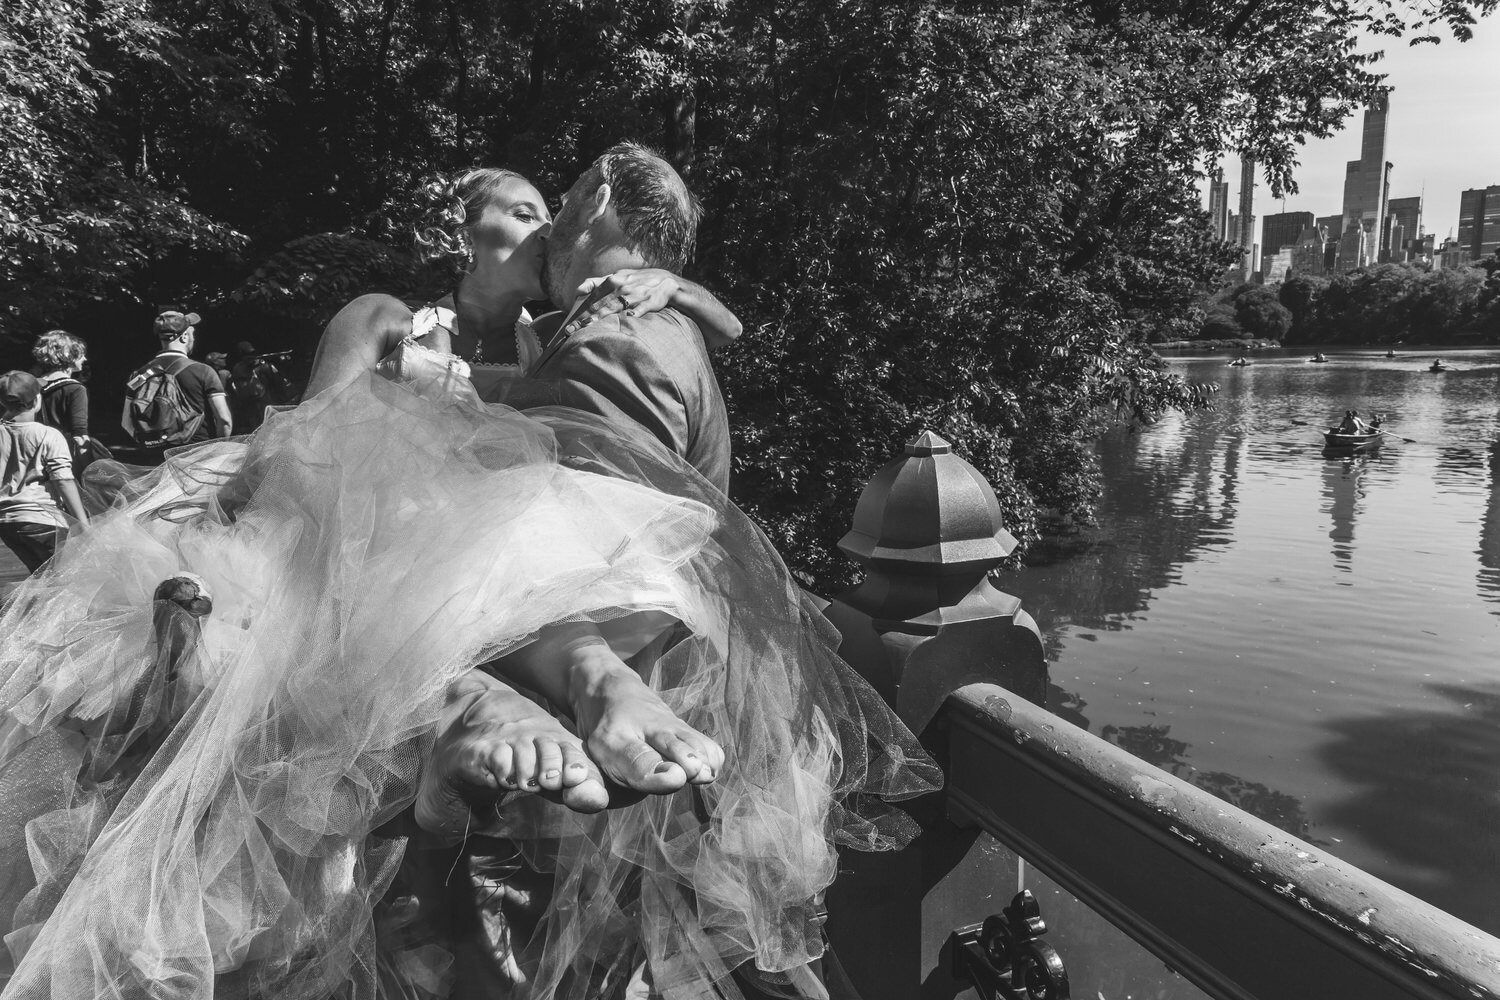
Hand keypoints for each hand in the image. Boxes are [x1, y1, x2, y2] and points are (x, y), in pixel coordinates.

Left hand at [564, 268, 681, 336]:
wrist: (666, 281)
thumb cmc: (638, 280)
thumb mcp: (617, 276)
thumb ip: (597, 282)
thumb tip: (578, 290)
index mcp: (612, 281)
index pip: (591, 298)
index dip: (579, 311)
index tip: (568, 325)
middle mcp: (621, 288)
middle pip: (599, 305)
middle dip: (584, 318)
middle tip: (571, 331)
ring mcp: (635, 295)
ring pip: (615, 307)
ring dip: (601, 316)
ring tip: (588, 325)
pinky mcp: (649, 302)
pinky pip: (640, 308)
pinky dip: (635, 312)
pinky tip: (629, 316)